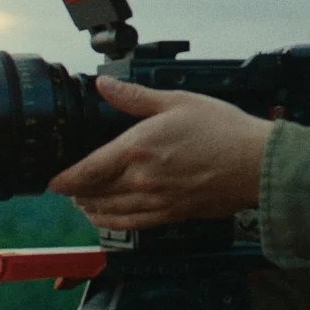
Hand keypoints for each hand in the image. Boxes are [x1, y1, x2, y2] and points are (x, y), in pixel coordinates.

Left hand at [46, 75, 272, 229]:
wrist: (256, 163)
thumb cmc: (224, 130)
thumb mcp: (176, 101)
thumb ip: (134, 97)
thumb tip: (105, 85)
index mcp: (138, 148)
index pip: (88, 170)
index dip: (65, 179)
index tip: (53, 182)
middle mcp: (142, 179)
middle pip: (95, 193)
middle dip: (76, 192)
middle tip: (67, 188)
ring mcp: (157, 200)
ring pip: (110, 211)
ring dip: (91, 208)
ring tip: (82, 203)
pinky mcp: (172, 214)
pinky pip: (132, 224)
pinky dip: (113, 223)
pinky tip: (107, 219)